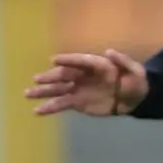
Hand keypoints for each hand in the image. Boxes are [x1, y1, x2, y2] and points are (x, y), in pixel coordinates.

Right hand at [25, 50, 148, 115]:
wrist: (135, 98)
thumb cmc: (135, 80)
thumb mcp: (135, 70)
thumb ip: (123, 61)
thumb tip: (109, 51)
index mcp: (96, 65)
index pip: (80, 61)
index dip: (68, 60)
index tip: (54, 60)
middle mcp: (83, 75)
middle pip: (64, 75)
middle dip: (51, 77)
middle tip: (37, 79)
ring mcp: (78, 89)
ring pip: (58, 89)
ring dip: (43, 92)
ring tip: (27, 94)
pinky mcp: (77, 102)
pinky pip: (61, 104)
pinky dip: (49, 108)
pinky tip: (37, 111)